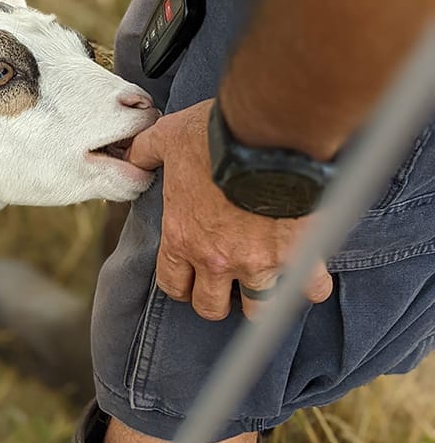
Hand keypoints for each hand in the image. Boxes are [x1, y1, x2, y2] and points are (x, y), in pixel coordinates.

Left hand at [127, 98, 333, 319]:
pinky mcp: (299, 256)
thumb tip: (132, 157)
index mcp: (183, 237)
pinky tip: (307, 268)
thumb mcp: (168, 137)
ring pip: (258, 308)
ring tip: (267, 279)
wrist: (267, 134)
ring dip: (261, 297)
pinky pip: (308, 289)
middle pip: (211, 307)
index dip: (181, 283)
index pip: (173, 284)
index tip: (191, 277)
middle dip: (217, 297)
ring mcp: (259, 262)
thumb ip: (147, 152)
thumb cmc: (215, 138)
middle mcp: (217, 259)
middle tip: (228, 280)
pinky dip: (310, 283)